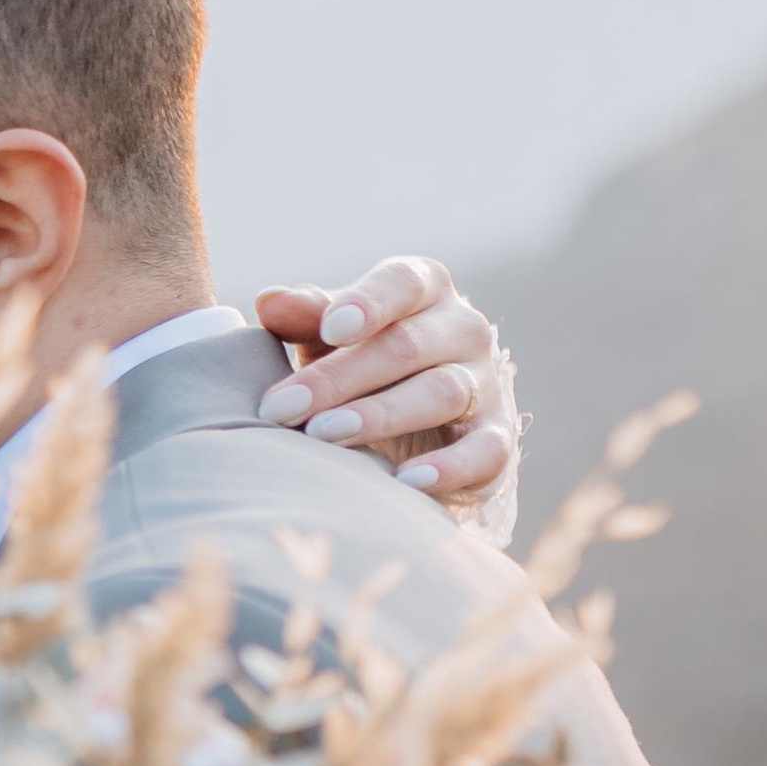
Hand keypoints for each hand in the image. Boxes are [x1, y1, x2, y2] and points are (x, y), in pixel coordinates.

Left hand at [252, 254, 518, 510]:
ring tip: (323, 436)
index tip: (331, 329)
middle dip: (339, 378)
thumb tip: (269, 301)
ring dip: (380, 415)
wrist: (423, 428)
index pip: (401, 283)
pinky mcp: (497, 439)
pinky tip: (405, 482)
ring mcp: (486, 384)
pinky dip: (448, 467)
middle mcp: (463, 329)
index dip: (368, 303)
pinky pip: (482, 451)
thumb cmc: (363, 364)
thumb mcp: (331, 337)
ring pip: (442, 393)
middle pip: (406, 346)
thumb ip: (306, 317)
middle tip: (281, 407)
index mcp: (423, 290)